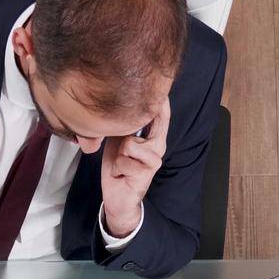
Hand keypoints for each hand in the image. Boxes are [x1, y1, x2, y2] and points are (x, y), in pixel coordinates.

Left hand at [100, 96, 169, 237]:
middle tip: (124, 148)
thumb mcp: (120, 141)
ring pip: (130, 144)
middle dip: (130, 132)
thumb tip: (120, 107)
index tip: (158, 82)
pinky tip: (121, 175)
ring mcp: (154, 160)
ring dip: (119, 155)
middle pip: (150, 124)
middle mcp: (158, 147)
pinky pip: (124, 161)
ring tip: (121, 163)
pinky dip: (117, 168)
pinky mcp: (146, 173)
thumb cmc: (119, 167)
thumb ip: (126, 126)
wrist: (117, 196)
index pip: (161, 116)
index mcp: (153, 138)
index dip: (160, 101)